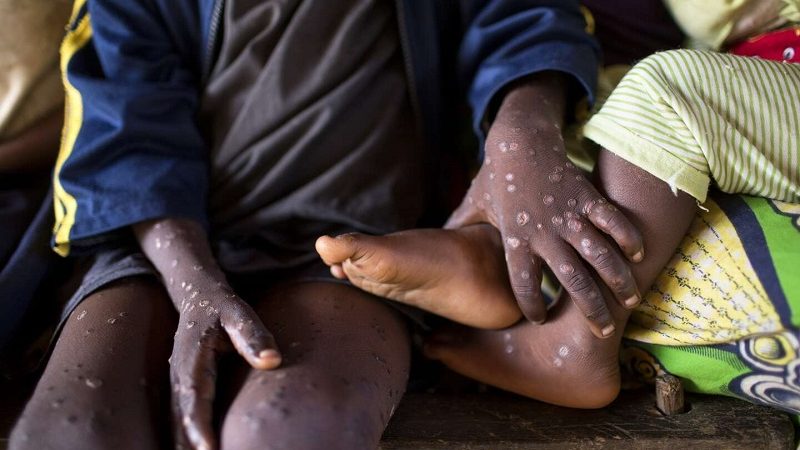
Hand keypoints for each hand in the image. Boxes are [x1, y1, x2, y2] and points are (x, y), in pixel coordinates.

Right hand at [171, 284, 279, 449]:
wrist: (197, 296)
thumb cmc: (221, 307)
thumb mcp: (239, 313)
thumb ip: (253, 336)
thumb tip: (272, 362)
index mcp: (192, 361)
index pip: (194, 400)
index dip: (199, 427)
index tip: (208, 449)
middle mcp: (179, 377)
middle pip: (181, 420)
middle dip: (191, 444)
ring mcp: (178, 386)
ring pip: (178, 423)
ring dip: (187, 443)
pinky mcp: (184, 391)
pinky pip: (183, 420)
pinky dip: (188, 436)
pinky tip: (201, 449)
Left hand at [447, 75, 643, 337]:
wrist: (520, 140)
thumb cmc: (495, 178)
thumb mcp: (473, 206)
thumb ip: (459, 230)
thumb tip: (436, 247)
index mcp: (515, 240)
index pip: (524, 284)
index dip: (532, 306)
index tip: (541, 319)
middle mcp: (544, 232)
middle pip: (571, 278)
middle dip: (590, 308)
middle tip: (603, 332)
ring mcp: (568, 214)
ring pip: (599, 253)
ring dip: (617, 279)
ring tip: (630, 302)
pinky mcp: (586, 196)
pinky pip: (612, 221)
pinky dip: (628, 237)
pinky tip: (639, 256)